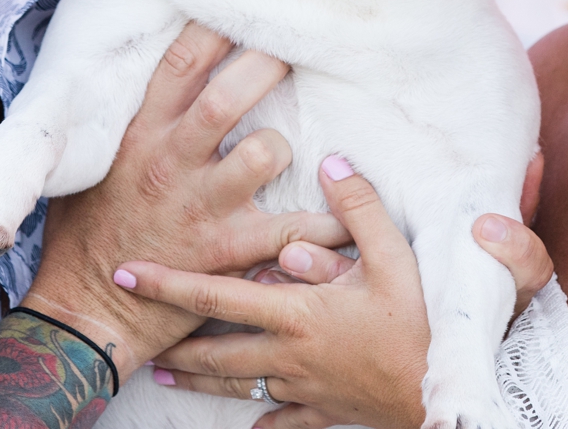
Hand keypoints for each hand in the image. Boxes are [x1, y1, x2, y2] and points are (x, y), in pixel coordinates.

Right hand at [18, 22, 348, 380]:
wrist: (83, 312)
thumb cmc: (88, 234)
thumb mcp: (91, 166)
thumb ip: (126, 123)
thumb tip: (149, 75)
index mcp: (138, 135)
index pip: (181, 63)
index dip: (219, 28)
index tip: (248, 7)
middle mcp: (170, 162)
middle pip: (228, 97)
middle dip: (268, 66)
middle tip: (293, 53)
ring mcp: (200, 207)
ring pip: (262, 153)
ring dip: (284, 145)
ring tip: (291, 147)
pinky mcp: (225, 251)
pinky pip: (290, 230)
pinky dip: (327, 222)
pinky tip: (347, 213)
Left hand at [119, 158, 428, 428]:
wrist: (440, 399)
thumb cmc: (418, 327)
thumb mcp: (395, 258)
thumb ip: (359, 209)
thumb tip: (332, 164)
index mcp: (295, 313)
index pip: (216, 295)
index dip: (168, 284)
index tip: (128, 274)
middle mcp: (287, 354)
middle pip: (215, 352)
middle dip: (174, 345)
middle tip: (139, 340)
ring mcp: (303, 388)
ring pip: (238, 388)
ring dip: (200, 381)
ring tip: (167, 376)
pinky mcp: (324, 411)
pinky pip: (284, 419)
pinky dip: (264, 420)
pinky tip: (252, 425)